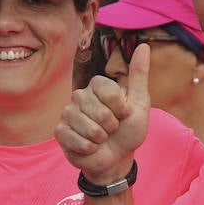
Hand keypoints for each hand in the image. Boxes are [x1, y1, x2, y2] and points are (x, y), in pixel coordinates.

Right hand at [55, 43, 150, 184]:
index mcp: (97, 85)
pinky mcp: (60, 131)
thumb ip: (139, 75)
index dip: (121, 108)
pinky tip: (90, 147)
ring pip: (88, 127)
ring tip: (101, 139)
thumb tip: (143, 46)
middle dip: (111, 126)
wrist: (116, 158)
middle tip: (111, 129)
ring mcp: (67, 113)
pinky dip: (90, 149)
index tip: (123, 114)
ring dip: (101, 139)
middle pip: (99, 111)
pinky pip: (77, 140)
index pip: (109, 91)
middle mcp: (80, 95)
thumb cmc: (128, 130)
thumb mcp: (140, 103)